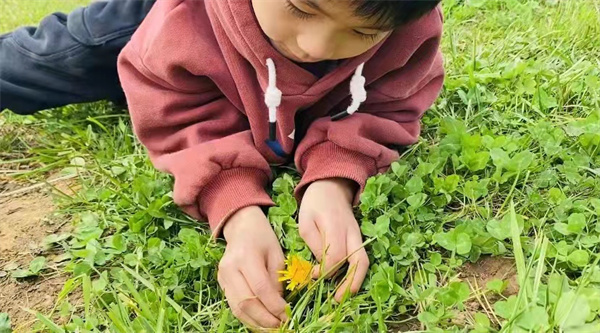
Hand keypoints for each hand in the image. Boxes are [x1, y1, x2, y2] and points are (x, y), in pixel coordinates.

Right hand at [219, 206, 287, 328]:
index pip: (260, 288)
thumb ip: (277, 279)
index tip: (287, 315)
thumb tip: (278, 305)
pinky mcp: (221, 284)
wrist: (241, 227)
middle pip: (246, 302)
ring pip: (237, 308)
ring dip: (256, 322)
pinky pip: (233, 306)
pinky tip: (260, 322)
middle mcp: (230, 268)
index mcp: (246, 257)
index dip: (274, 306)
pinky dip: (247, 318)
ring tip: (272, 328)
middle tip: (281, 325)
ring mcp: (222, 277)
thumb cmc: (262, 237)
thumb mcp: (276, 253)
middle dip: (265, 319)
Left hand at [298, 178, 369, 301]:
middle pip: (359, 262)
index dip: (326, 271)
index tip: (312, 275)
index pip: (336, 257)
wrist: (332, 186)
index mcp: (337, 227)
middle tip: (338, 300)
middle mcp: (352, 233)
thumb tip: (322, 266)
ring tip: (343, 297)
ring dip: (356, 281)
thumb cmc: (315, 203)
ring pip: (364, 262)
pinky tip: (345, 284)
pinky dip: (355, 273)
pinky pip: (361, 258)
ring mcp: (358, 236)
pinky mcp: (358, 239)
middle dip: (350, 283)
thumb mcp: (305, 221)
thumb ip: (314, 244)